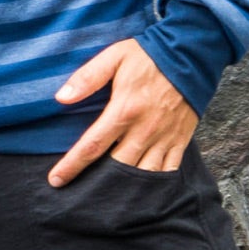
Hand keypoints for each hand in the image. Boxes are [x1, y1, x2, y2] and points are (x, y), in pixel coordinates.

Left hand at [47, 38, 196, 184]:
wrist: (192, 53)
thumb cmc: (149, 55)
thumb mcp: (114, 57)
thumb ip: (87, 77)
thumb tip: (61, 98)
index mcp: (124, 111)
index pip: (92, 146)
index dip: (72, 166)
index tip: (56, 180)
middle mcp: (144, 130)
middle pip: (117, 167)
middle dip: (97, 183)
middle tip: (80, 192)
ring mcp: (164, 138)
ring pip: (143, 174)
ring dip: (125, 187)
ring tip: (108, 196)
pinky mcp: (180, 140)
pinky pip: (168, 171)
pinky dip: (154, 184)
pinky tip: (141, 190)